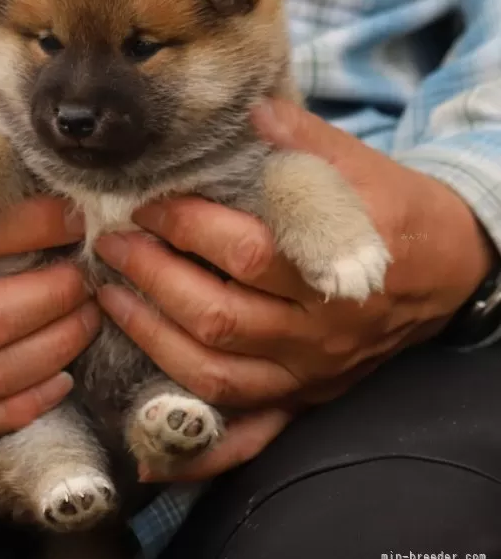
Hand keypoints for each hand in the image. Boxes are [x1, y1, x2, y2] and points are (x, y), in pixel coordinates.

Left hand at [95, 98, 494, 480]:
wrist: (448, 270)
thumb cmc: (398, 214)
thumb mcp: (364, 167)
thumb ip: (307, 141)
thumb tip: (252, 110)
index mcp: (334, 267)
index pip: (244, 254)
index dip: (187, 228)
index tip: (149, 205)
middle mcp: (318, 331)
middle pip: (218, 316)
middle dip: (153, 278)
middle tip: (114, 245)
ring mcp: (309, 372)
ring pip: (216, 373)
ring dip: (153, 338)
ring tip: (110, 300)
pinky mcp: (304, 396)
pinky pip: (247, 432)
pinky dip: (198, 446)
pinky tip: (152, 448)